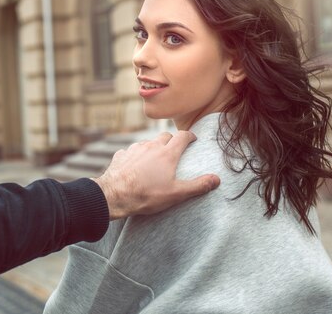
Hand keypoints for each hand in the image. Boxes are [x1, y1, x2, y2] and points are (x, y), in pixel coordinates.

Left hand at [92, 131, 219, 219]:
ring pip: (148, 142)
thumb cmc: (147, 195)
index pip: (183, 136)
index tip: (193, 139)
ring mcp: (135, 149)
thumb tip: (217, 179)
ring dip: (153, 147)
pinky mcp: (121, 155)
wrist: (114, 195)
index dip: (190, 136)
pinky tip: (135, 165)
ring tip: (155, 159)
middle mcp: (151, 146)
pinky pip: (131, 150)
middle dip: (172, 140)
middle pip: (165, 136)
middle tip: (175, 149)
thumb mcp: (176, 193)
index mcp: (167, 154)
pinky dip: (136, 155)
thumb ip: (197, 186)